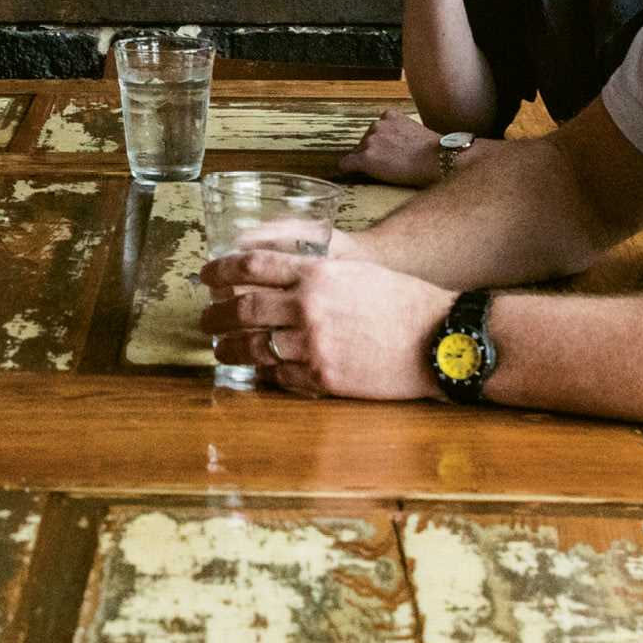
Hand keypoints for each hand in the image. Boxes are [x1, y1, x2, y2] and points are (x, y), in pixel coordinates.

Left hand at [197, 250, 456, 398]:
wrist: (438, 338)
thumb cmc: (403, 301)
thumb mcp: (355, 273)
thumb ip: (315, 275)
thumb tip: (279, 281)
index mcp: (316, 273)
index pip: (252, 266)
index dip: (221, 269)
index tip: (206, 274)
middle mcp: (308, 306)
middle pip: (243, 307)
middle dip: (216, 314)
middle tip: (204, 319)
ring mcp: (313, 344)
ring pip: (253, 346)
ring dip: (229, 348)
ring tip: (219, 350)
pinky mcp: (323, 377)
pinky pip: (278, 377)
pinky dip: (261, 374)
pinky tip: (254, 372)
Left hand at [337, 112, 449, 185]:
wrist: (437, 161)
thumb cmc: (433, 150)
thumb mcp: (414, 130)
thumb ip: (399, 132)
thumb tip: (393, 146)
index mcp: (389, 116)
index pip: (375, 131)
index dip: (382, 145)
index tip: (392, 153)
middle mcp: (376, 125)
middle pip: (365, 142)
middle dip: (373, 153)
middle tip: (392, 164)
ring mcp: (370, 141)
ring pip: (357, 154)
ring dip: (367, 162)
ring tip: (387, 171)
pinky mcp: (366, 159)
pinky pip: (347, 164)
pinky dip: (349, 169)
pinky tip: (354, 173)